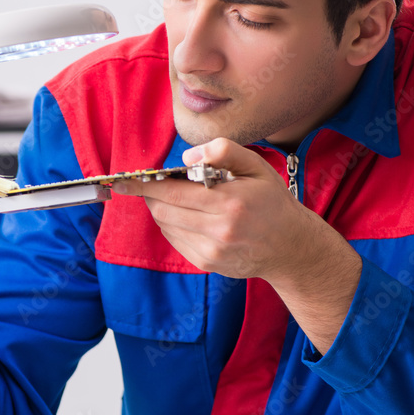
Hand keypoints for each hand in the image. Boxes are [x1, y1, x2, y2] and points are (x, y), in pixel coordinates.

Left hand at [115, 137, 361, 352]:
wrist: (290, 247)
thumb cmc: (271, 201)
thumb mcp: (256, 167)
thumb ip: (224, 151)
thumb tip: (188, 156)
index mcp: (230, 202)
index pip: (172, 192)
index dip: (145, 185)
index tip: (123, 180)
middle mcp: (219, 230)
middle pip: (163, 210)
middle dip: (152, 195)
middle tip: (154, 184)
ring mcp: (211, 250)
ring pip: (166, 225)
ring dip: (162, 209)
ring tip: (177, 198)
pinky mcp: (207, 263)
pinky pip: (175, 239)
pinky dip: (173, 224)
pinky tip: (189, 216)